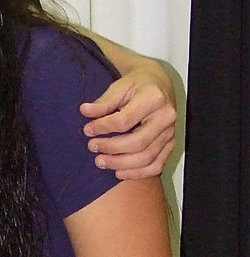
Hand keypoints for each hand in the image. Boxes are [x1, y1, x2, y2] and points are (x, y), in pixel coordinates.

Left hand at [80, 63, 175, 179]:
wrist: (158, 83)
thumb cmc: (137, 84)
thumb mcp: (119, 86)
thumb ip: (103, 102)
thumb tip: (85, 111)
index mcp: (154, 99)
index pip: (125, 120)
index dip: (103, 127)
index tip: (87, 129)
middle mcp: (166, 117)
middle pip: (137, 142)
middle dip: (111, 148)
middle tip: (92, 147)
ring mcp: (171, 133)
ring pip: (147, 158)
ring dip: (121, 164)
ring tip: (101, 161)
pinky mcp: (171, 144)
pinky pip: (157, 165)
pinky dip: (138, 173)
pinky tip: (119, 173)